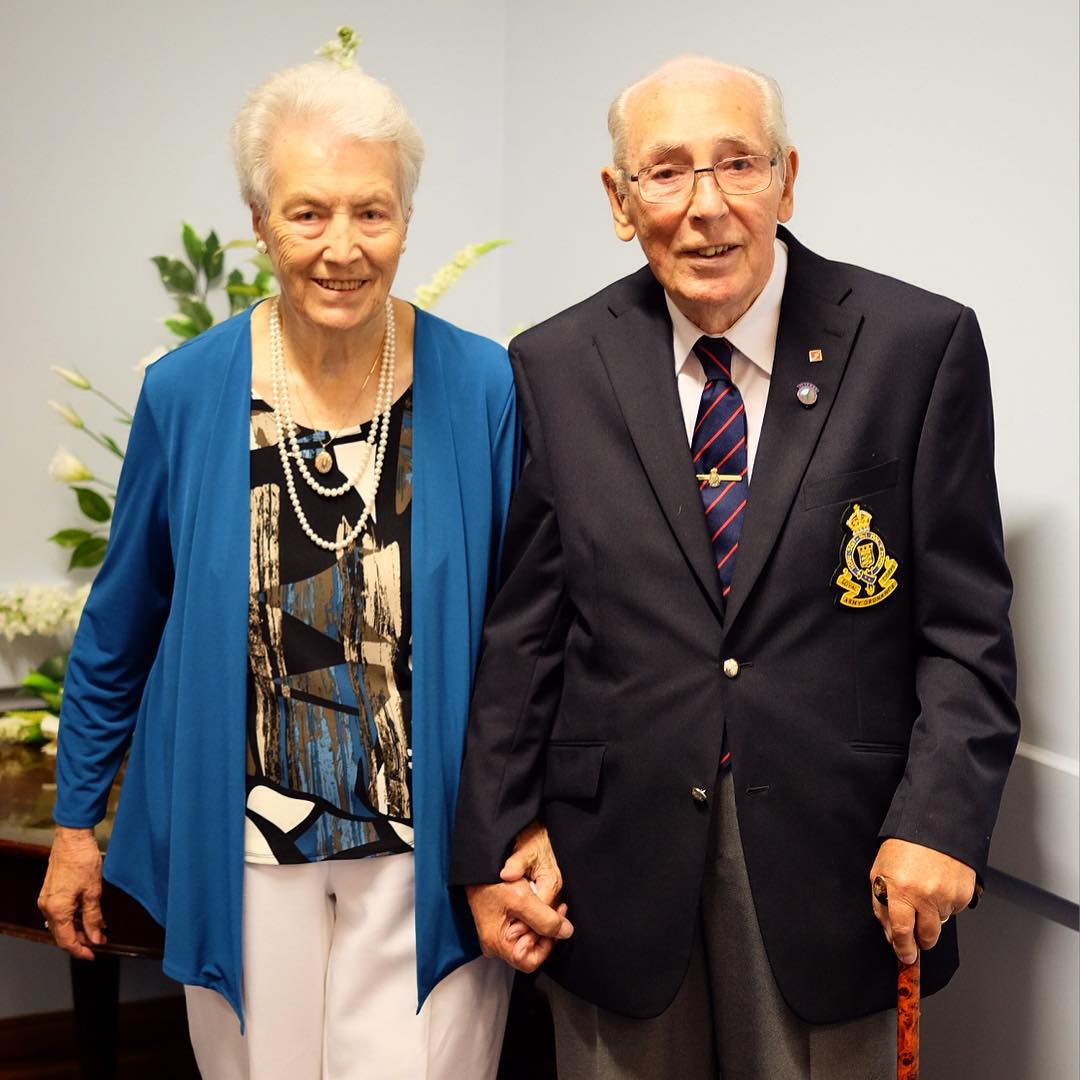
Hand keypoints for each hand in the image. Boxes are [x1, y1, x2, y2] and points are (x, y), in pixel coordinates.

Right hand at [38, 826, 106, 960]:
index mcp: (56, 910)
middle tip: (101, 940)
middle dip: (82, 939)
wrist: (72, 838)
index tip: (94, 954)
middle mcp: (47, 907)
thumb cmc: (82, 860)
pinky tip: (89, 915)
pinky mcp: (51, 892)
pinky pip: (61, 912)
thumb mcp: (93, 891)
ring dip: (79, 928)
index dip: (81, 950)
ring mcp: (47, 899)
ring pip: (62, 923)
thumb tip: (96, 937)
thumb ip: (94, 917)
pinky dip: (74, 917)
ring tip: (98, 928)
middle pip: (63, 934)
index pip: (66, 941)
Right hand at [465, 821, 572, 972]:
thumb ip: (546, 920)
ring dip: (541, 921)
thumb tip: (565, 932)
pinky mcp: (499, 923)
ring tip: (546, 903)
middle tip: (556, 910)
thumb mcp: (523, 899)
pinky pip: (522, 926)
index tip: (555, 923)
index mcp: (496, 942)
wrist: (480, 864)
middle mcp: (494, 942)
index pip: (530, 960)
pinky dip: (533, 916)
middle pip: (530, 949)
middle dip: (546, 930)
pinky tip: (537, 902)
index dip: (546, 944)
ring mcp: (496, 933)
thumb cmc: (492, 880)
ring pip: (528, 936)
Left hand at [869, 838, 975, 964]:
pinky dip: (947, 903)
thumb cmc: (903, 848)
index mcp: (900, 889)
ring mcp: (947, 895)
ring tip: (926, 889)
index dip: (903, 949)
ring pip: (941, 922)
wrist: (933, 825)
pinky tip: (939, 883)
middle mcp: (925, 895)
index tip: (905, 957)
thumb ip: (882, 906)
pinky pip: (954, 910)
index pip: (902, 932)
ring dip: (933, 915)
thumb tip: (892, 936)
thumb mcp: (880, 873)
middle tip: (916, 929)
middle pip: (927, 936)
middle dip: (921, 939)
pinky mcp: (964, 893)